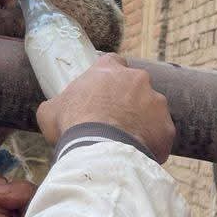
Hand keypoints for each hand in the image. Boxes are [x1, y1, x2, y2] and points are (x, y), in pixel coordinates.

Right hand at [36, 54, 174, 164]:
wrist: (100, 150)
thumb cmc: (73, 125)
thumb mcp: (50, 111)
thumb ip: (57, 105)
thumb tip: (52, 110)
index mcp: (109, 69)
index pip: (113, 62)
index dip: (108, 77)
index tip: (102, 92)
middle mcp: (137, 79)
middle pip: (136, 86)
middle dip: (127, 101)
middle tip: (113, 121)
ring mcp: (156, 102)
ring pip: (151, 110)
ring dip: (141, 122)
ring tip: (124, 142)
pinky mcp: (166, 127)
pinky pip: (160, 134)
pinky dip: (151, 143)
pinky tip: (136, 155)